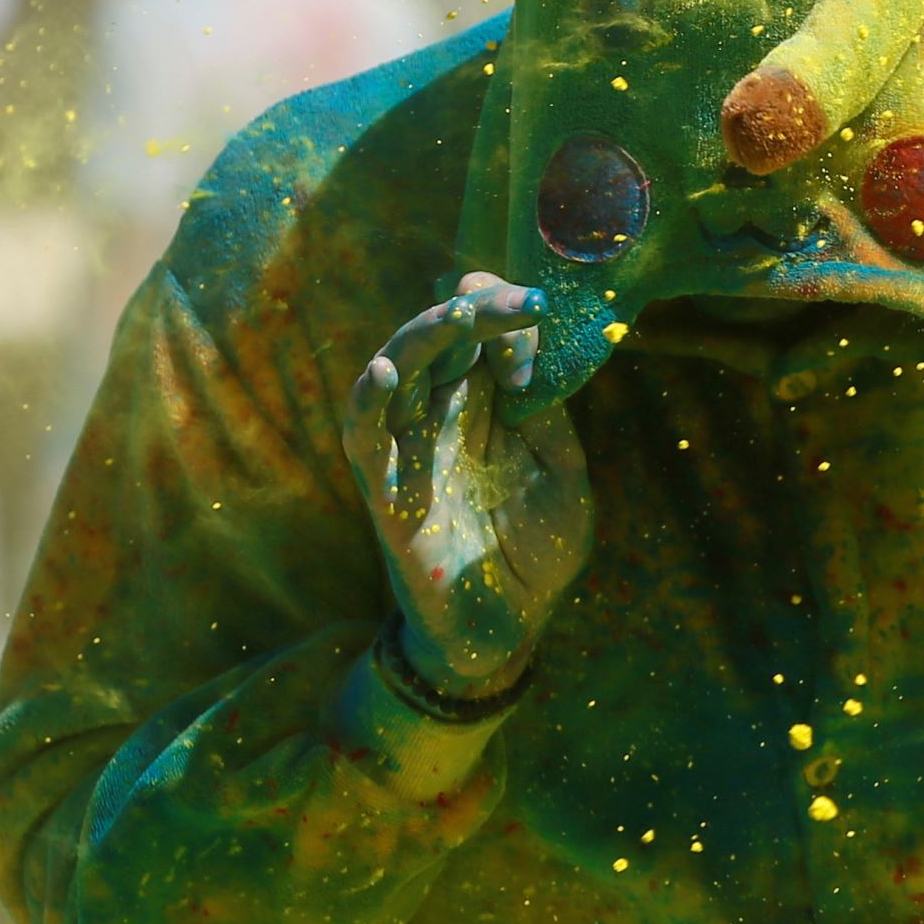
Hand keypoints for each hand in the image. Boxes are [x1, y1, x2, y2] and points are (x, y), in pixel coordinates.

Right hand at [341, 272, 594, 699]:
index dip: (506, 312)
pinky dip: (368, 402)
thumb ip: (543, 412)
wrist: (507, 625)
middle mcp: (442, 413)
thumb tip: (530, 347)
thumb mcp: (560, 471)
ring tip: (460, 313)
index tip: (541, 305)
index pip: (484, 334)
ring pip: (398, 369)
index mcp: (487, 403)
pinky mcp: (382, 486)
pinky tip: (386, 373)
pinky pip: (363, 435)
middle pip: (443, 338)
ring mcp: (408, 446)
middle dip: (477, 309)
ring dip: (424, 337)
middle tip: (516, 298)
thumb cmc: (535, 549)